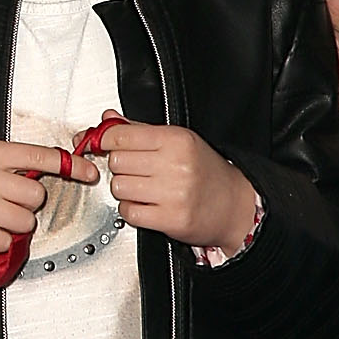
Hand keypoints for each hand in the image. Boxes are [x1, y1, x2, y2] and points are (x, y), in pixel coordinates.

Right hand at [0, 139, 100, 282]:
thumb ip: (5, 163)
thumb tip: (50, 168)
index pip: (36, 154)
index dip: (68, 165)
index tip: (89, 172)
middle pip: (35, 194)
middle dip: (25, 204)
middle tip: (1, 205)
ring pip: (24, 221)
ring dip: (12, 226)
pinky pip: (5, 241)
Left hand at [97, 116, 256, 253]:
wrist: (234, 205)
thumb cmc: (206, 171)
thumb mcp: (179, 141)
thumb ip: (140, 129)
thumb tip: (108, 120)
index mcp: (177, 140)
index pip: (120, 136)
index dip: (106, 141)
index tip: (105, 145)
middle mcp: (176, 165)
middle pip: (117, 161)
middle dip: (120, 166)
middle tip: (134, 170)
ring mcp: (173, 194)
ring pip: (119, 187)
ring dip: (124, 189)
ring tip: (142, 188)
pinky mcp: (171, 219)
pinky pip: (128, 212)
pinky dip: (131, 209)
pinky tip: (144, 204)